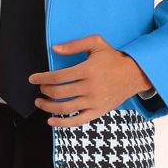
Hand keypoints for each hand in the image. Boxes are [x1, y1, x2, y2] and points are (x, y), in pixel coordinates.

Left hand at [28, 34, 152, 126]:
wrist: (134, 74)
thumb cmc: (113, 58)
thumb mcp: (96, 44)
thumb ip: (74, 45)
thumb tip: (54, 48)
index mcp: (87, 70)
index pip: (57, 76)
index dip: (41, 78)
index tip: (33, 78)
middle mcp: (90, 87)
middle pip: (59, 92)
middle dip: (44, 90)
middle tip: (40, 88)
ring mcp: (94, 101)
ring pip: (65, 108)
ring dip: (48, 107)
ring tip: (40, 102)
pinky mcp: (98, 111)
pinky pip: (77, 121)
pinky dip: (62, 123)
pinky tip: (51, 121)